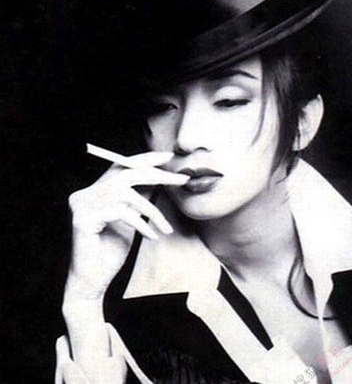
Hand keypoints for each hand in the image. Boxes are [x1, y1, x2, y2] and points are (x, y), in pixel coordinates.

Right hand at [64, 151, 188, 302]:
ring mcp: (81, 204)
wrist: (93, 282)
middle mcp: (84, 193)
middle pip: (126, 174)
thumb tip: (160, 176)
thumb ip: (139, 197)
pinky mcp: (82, 219)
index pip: (121, 166)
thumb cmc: (111, 251)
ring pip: (128, 195)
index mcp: (94, 190)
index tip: (168, 157)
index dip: (145, 159)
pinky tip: (152, 236)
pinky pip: (122, 212)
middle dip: (157, 174)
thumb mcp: (131, 218)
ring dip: (153, 211)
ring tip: (166, 227)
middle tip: (181, 179)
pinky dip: (142, 223)